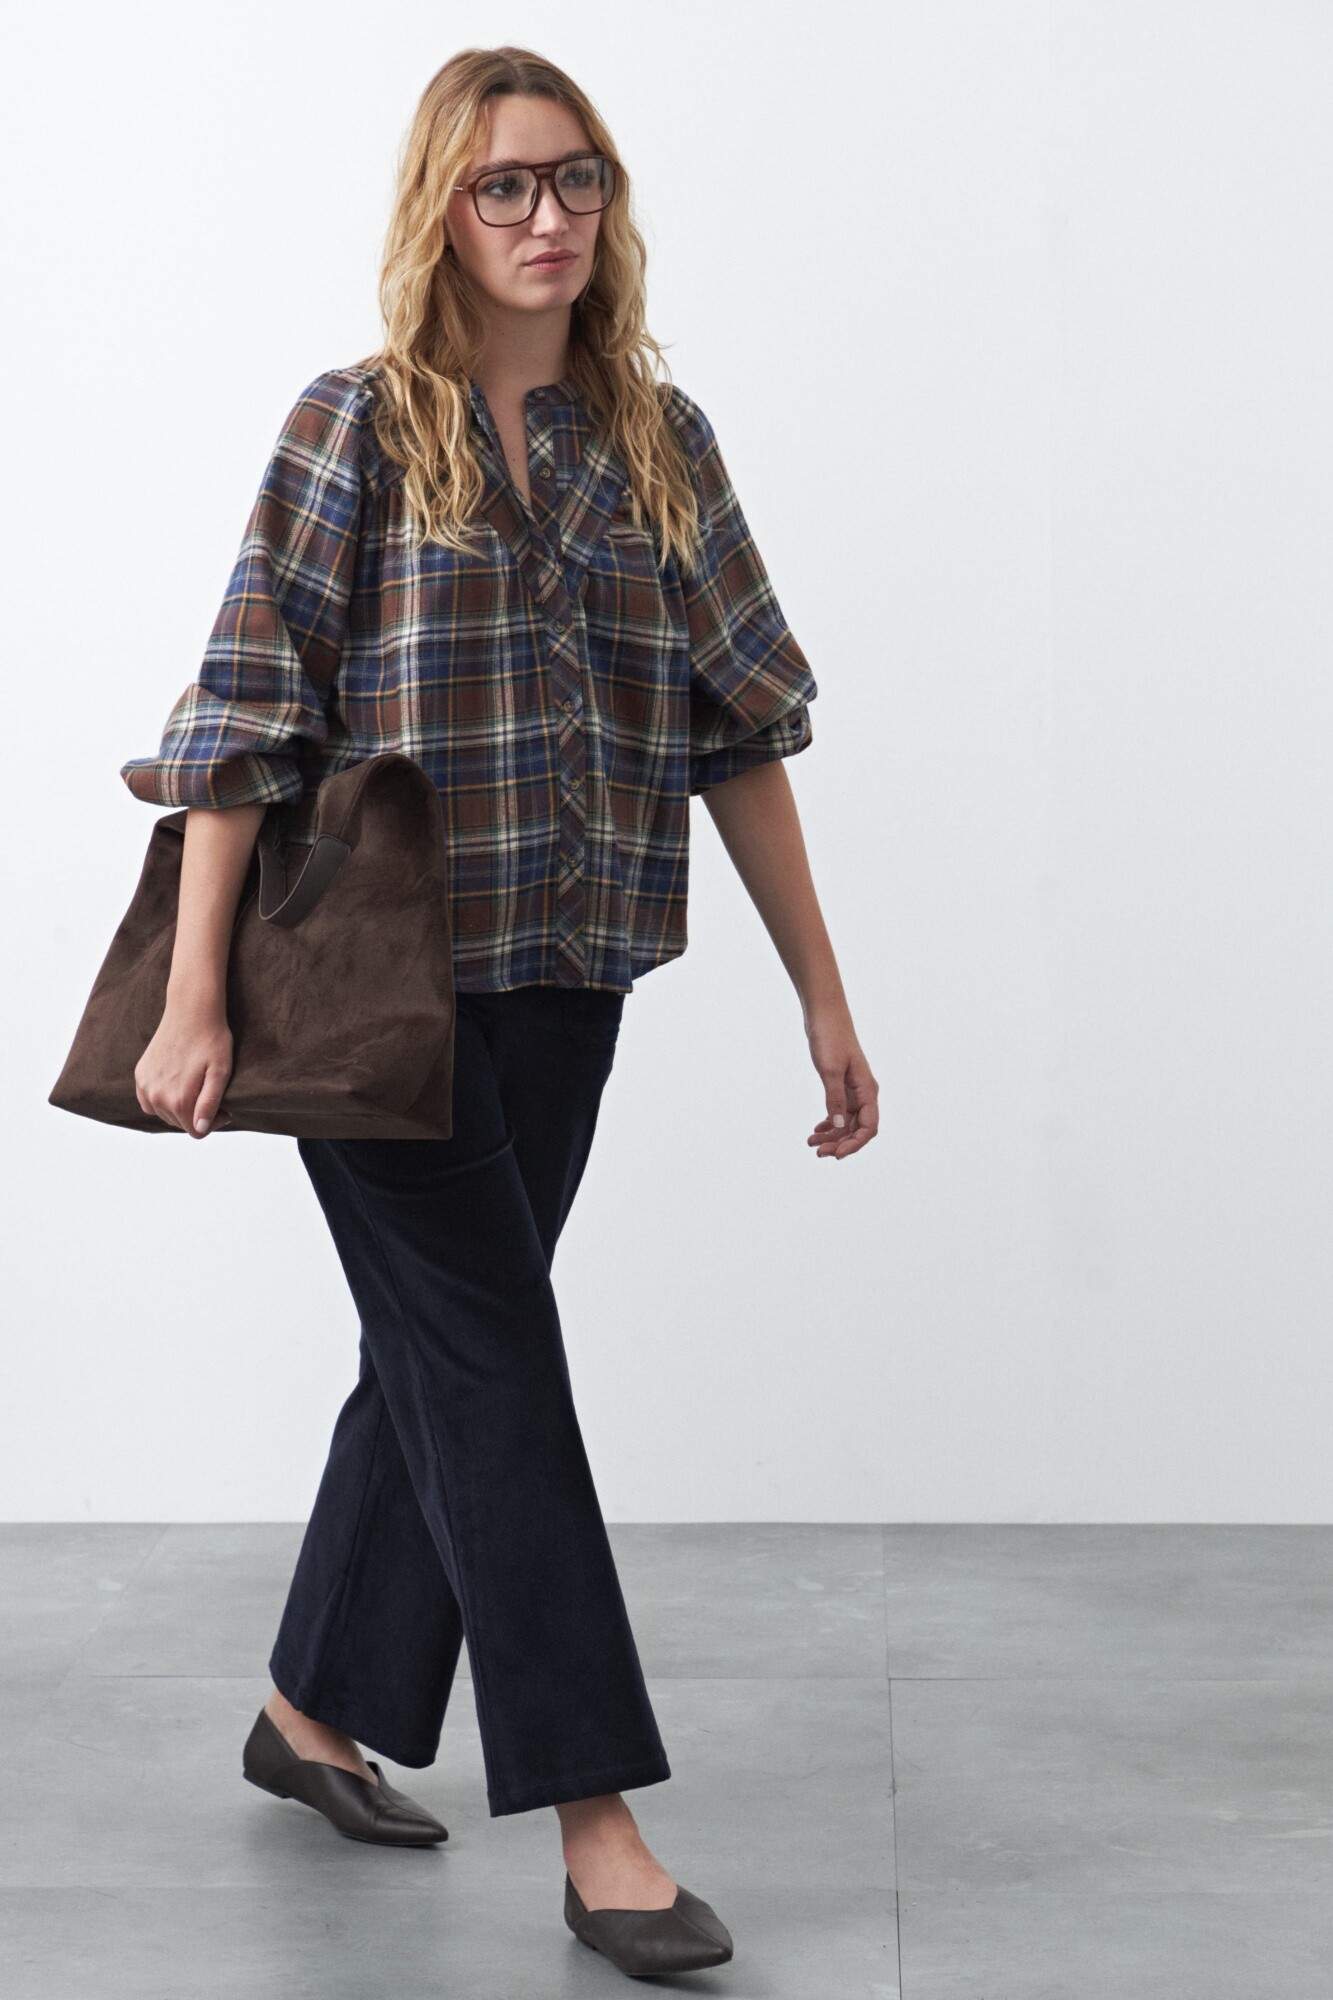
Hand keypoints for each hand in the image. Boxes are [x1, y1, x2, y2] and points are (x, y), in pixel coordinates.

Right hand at [134, 1000, 234, 1137]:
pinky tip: (176, 1086)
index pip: (196, 1131)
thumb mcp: (220, 1072)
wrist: (191, 1011)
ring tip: (195, 1087)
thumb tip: (199, 1128)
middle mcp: (156, 1096)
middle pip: (180, 1123)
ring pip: (165, 1113)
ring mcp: (145, 1086)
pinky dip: (162, 1099)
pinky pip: (149, 1101)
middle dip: (197, 1115)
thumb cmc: (211, 1040)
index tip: (224, 1108)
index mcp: (178, 1100)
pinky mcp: (140, 1075)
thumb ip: (209, 1103)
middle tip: (211, 1094)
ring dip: (180, 1107)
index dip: (213, 1123)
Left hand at [805, 1004, 878, 1158]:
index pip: (868, 1127)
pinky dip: (830, 1123)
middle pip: (857, 1128)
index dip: (855, 1144)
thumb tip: (838, 1126)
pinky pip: (839, 1111)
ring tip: (812, 1144)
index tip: (836, 1154)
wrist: (824, 1014)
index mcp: (867, 1090)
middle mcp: (863, 1092)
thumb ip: (834, 1098)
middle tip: (818, 1152)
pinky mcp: (841, 1084)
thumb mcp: (830, 1070)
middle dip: (840, 1143)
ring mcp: (853, 1089)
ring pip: (847, 1121)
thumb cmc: (830, 1037)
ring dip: (832, 1135)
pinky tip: (817, 1130)